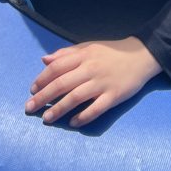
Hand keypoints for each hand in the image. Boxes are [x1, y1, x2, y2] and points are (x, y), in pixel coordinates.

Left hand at [25, 37, 161, 127]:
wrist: (141, 56)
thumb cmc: (111, 53)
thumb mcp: (89, 47)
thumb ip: (66, 54)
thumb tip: (44, 60)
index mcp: (83, 55)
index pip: (57, 68)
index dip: (42, 79)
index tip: (32, 90)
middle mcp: (90, 69)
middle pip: (62, 84)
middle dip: (43, 97)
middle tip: (29, 108)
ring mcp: (102, 83)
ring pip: (75, 97)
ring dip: (58, 109)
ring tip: (46, 119)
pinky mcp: (114, 96)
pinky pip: (96, 109)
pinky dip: (83, 117)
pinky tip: (73, 123)